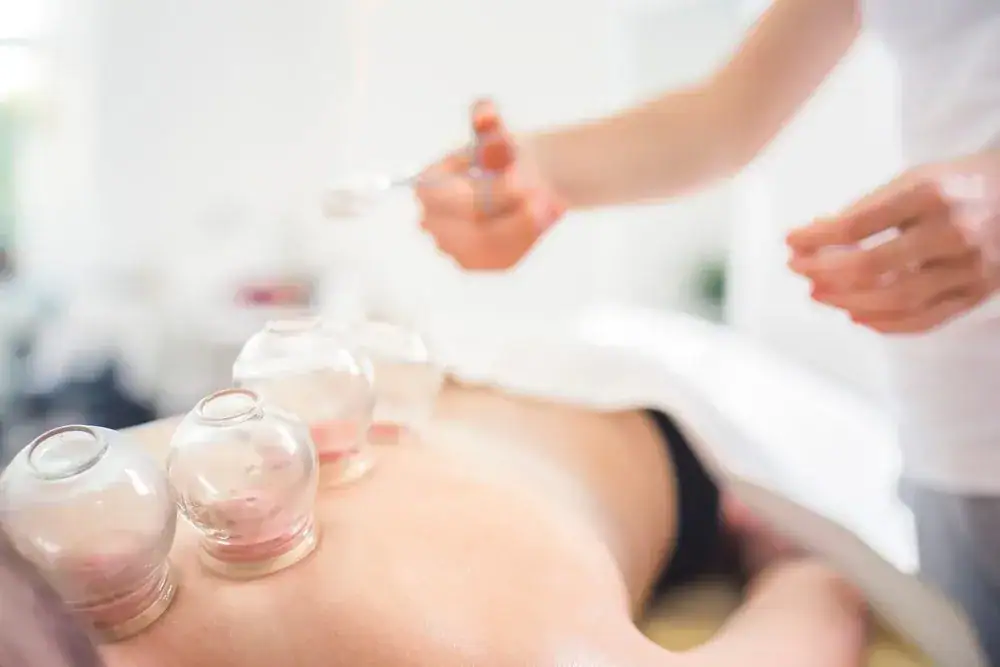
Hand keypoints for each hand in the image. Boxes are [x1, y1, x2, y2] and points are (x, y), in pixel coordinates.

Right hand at [416, 100, 565, 269]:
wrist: (511, 179)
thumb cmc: (498, 155)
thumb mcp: (494, 132)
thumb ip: (488, 121)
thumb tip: (485, 112)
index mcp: (428, 187)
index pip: (459, 198)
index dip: (495, 192)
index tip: (525, 180)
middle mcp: (432, 222)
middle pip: (476, 228)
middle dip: (515, 213)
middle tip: (550, 198)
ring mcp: (450, 248)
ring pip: (493, 246)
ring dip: (527, 227)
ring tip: (555, 204)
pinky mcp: (475, 263)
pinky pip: (504, 256)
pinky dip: (528, 237)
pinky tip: (547, 217)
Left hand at [786, 164, 999, 333]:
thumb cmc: (957, 185)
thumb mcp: (913, 179)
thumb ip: (866, 210)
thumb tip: (812, 242)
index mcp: (930, 194)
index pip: (857, 225)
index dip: (816, 237)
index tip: (790, 241)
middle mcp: (953, 231)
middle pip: (873, 267)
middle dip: (825, 273)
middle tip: (799, 271)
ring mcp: (970, 267)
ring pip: (897, 300)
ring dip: (848, 302)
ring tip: (819, 293)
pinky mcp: (979, 292)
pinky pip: (926, 320)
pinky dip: (886, 324)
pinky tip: (857, 316)